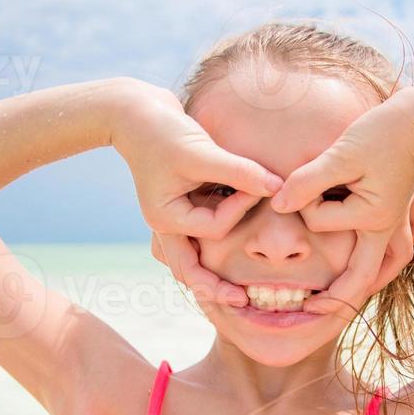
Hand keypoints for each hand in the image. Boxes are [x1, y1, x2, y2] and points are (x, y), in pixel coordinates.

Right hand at [112, 80, 282, 307]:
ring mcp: (172, 218)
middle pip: (189, 269)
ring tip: (235, 293)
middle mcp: (166, 224)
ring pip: (191, 259)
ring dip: (211, 273)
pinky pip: (197, 238)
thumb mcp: (201, 151)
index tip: (262, 184)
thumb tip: (278, 187)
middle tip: (243, 302)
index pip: (212, 228)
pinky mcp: (181, 206)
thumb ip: (239, 171)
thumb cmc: (163, 130)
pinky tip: (227, 259)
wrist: (135, 112)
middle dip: (215, 287)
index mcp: (165, 218)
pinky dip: (211, 248)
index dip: (240, 208)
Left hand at [270, 86, 413, 316]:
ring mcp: (399, 221)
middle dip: (338, 298)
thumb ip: (308, 181)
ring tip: (347, 297)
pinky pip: (400, 246)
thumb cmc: (383, 132)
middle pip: (365, 278)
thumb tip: (278, 204)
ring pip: (389, 266)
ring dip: (368, 282)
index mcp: (372, 218)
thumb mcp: (340, 154)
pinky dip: (388, 259)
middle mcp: (388, 227)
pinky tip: (377, 262)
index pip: (321, 223)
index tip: (302, 181)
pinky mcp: (403, 210)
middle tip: (313, 311)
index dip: (305, 203)